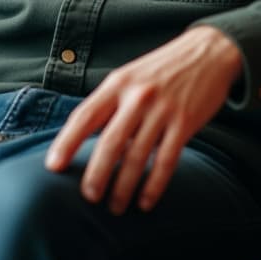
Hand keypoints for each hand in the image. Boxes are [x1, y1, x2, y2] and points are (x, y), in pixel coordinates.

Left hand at [44, 26, 242, 214]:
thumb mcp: (130, 76)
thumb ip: (110, 104)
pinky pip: (165, 161)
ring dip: (123, 188)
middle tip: (89, 197)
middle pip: (110, 143)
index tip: (52, 167)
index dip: (66, 143)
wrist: (208, 51)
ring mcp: (162, 109)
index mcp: (117, 83)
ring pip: (137, 157)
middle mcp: (137, 96)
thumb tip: (84, 139)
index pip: (84, 116)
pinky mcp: (185, 123)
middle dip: (96, 175)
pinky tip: (145, 202)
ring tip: (115, 207)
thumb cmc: (161, 69)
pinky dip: (153, 186)